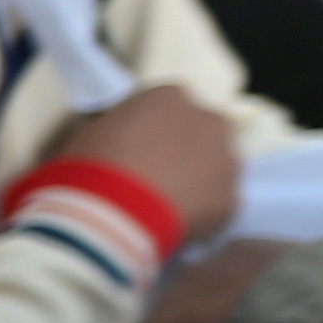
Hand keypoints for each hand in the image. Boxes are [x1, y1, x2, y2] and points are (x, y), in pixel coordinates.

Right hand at [54, 86, 244, 261]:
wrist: (110, 216)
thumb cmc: (90, 167)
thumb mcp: (90, 132)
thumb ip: (117, 127)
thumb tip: (121, 138)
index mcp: (170, 97)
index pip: (168, 104)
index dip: (154, 127)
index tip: (138, 146)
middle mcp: (208, 120)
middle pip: (203, 131)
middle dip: (186, 149)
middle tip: (157, 175)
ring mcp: (227, 161)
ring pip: (217, 167)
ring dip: (199, 179)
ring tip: (166, 205)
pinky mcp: (232, 200)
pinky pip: (218, 204)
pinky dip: (203, 212)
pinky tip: (175, 224)